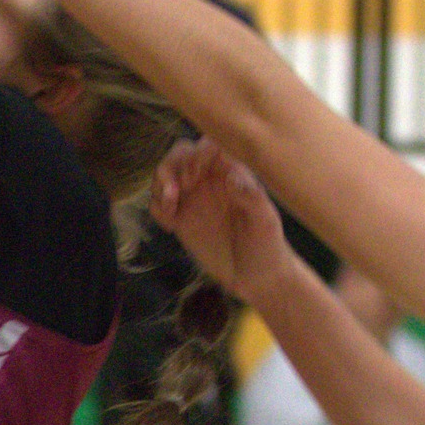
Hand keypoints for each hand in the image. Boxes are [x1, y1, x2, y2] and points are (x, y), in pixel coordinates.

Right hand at [151, 138, 292, 303]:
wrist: (255, 279)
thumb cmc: (267, 248)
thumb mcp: (265, 223)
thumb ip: (252, 197)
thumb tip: (231, 177)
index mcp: (233, 172)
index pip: (210, 145)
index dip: (197, 154)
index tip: (194, 176)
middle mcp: (211, 179)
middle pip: (182, 154)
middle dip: (173, 167)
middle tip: (176, 193)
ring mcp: (194, 197)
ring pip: (166, 174)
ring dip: (160, 185)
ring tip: (170, 208)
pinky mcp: (181, 217)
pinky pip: (159, 202)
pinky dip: (158, 208)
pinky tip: (171, 226)